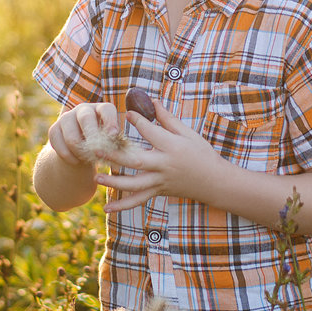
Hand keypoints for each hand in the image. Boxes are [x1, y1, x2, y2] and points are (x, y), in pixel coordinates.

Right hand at [47, 102, 119, 166]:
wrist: (80, 150)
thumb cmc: (102, 145)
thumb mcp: (110, 142)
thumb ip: (113, 143)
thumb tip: (117, 151)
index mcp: (101, 109)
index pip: (106, 109)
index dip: (110, 121)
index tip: (113, 135)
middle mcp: (83, 109)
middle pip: (86, 119)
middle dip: (92, 137)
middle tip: (98, 152)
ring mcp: (66, 117)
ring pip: (71, 137)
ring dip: (80, 152)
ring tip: (87, 159)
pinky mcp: (54, 129)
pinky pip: (59, 146)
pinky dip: (69, 157)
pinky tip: (76, 161)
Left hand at [94, 99, 228, 212]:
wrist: (214, 182)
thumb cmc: (202, 154)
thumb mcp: (188, 134)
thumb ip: (168, 120)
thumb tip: (152, 102)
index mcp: (172, 147)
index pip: (151, 132)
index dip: (138, 121)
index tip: (126, 113)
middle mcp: (164, 166)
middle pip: (136, 161)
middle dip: (115, 156)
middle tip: (96, 150)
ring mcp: (160, 182)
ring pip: (134, 185)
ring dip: (114, 183)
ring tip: (96, 178)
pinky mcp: (158, 192)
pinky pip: (139, 200)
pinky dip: (123, 206)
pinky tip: (107, 208)